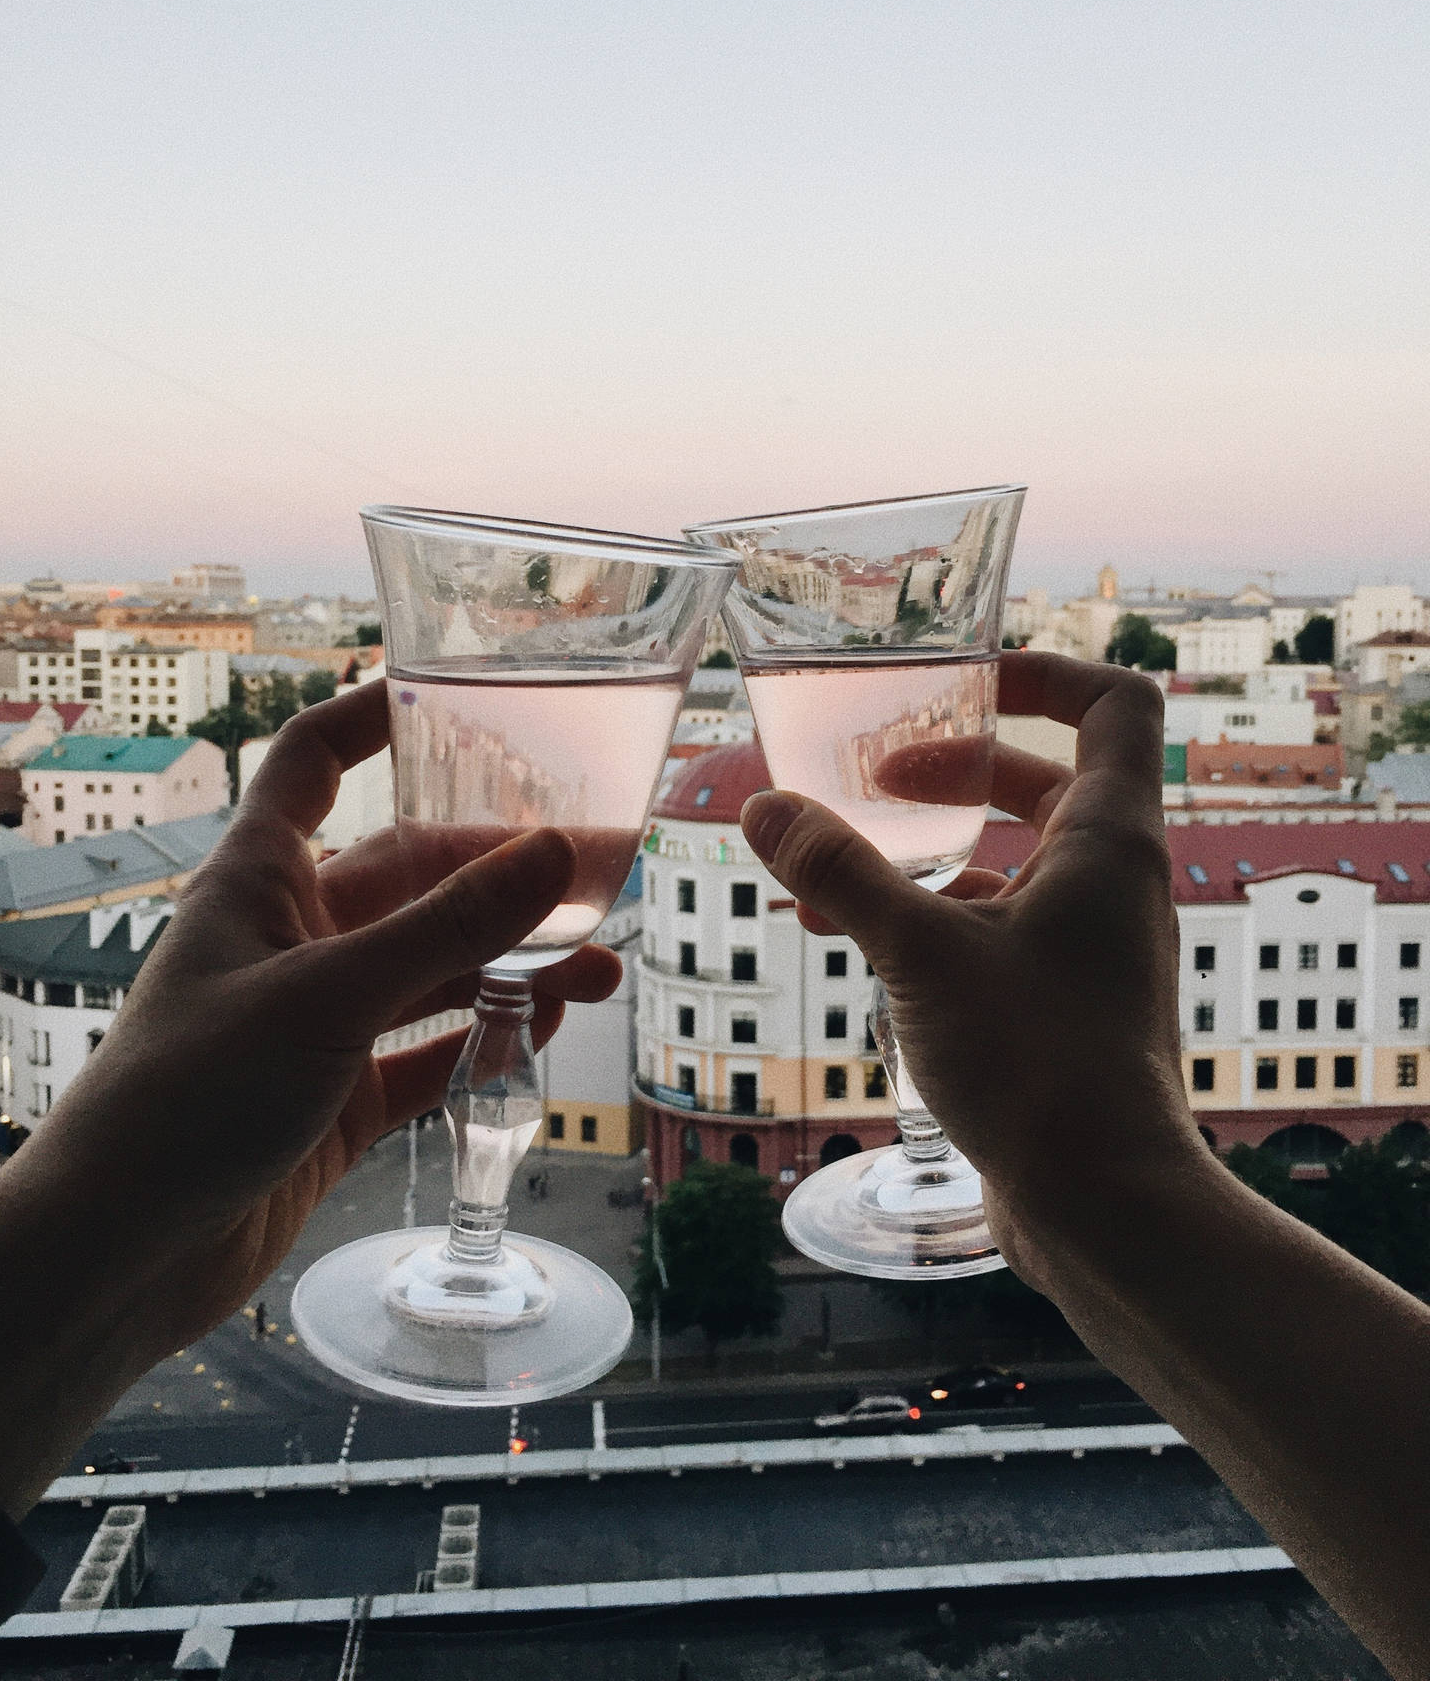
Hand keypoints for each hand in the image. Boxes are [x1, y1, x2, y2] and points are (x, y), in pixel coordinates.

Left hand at [0, 681, 617, 1509]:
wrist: (124, 1254)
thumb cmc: (191, 1098)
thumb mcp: (330, 997)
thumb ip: (448, 928)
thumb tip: (559, 851)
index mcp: (261, 879)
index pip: (314, 760)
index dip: (374, 715)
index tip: (453, 691)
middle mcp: (292, 937)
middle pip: (413, 874)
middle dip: (506, 868)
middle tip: (606, 866)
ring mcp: (317, 1020)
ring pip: (434, 966)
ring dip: (514, 960)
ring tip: (601, 964)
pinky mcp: (338, 1098)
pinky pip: (430, 1050)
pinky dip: (487, 1038)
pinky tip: (547, 1029)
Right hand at [741, 651, 1206, 1287]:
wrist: (1106, 1206)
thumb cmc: (1039, 1066)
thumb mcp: (919, 952)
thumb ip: (841, 872)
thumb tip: (765, 808)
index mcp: (1108, 842)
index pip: (1112, 704)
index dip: (1045, 672)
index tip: (962, 681)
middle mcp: (1114, 885)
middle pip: (1048, 782)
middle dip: (958, 768)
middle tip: (875, 774)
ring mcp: (1095, 949)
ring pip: (1014, 866)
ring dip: (931, 854)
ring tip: (833, 870)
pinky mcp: (1068, 1008)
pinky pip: (1001, 933)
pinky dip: (935, 922)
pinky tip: (859, 945)